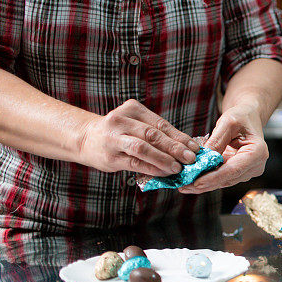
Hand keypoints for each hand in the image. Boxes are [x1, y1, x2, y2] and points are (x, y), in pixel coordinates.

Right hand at [78, 99, 200, 176]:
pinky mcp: (109, 156)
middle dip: (175, 147)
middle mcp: (121, 120)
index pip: (161, 124)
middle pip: (153, 134)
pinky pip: (134, 162)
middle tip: (191, 158)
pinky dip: (151, 168)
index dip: (180, 137)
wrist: (86, 138)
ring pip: (143, 148)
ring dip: (163, 159)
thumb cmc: (120, 133)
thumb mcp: (136, 125)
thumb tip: (187, 148)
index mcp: (133, 109)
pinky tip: (164, 173)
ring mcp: (113, 138)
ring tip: (178, 167)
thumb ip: (156, 134)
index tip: (195, 148)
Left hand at [178, 103, 267, 193]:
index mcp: (258, 152)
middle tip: (183, 186)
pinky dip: (207, 179)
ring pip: (223, 181)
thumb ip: (216, 141)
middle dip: (205, 183)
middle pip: (228, 179)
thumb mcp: (228, 122)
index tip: (196, 183)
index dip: (214, 178)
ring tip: (183, 185)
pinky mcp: (240, 173)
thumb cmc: (241, 116)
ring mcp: (248, 171)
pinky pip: (222, 178)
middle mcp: (256, 165)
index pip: (234, 169)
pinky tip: (191, 180)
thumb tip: (202, 159)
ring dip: (204, 184)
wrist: (248, 117)